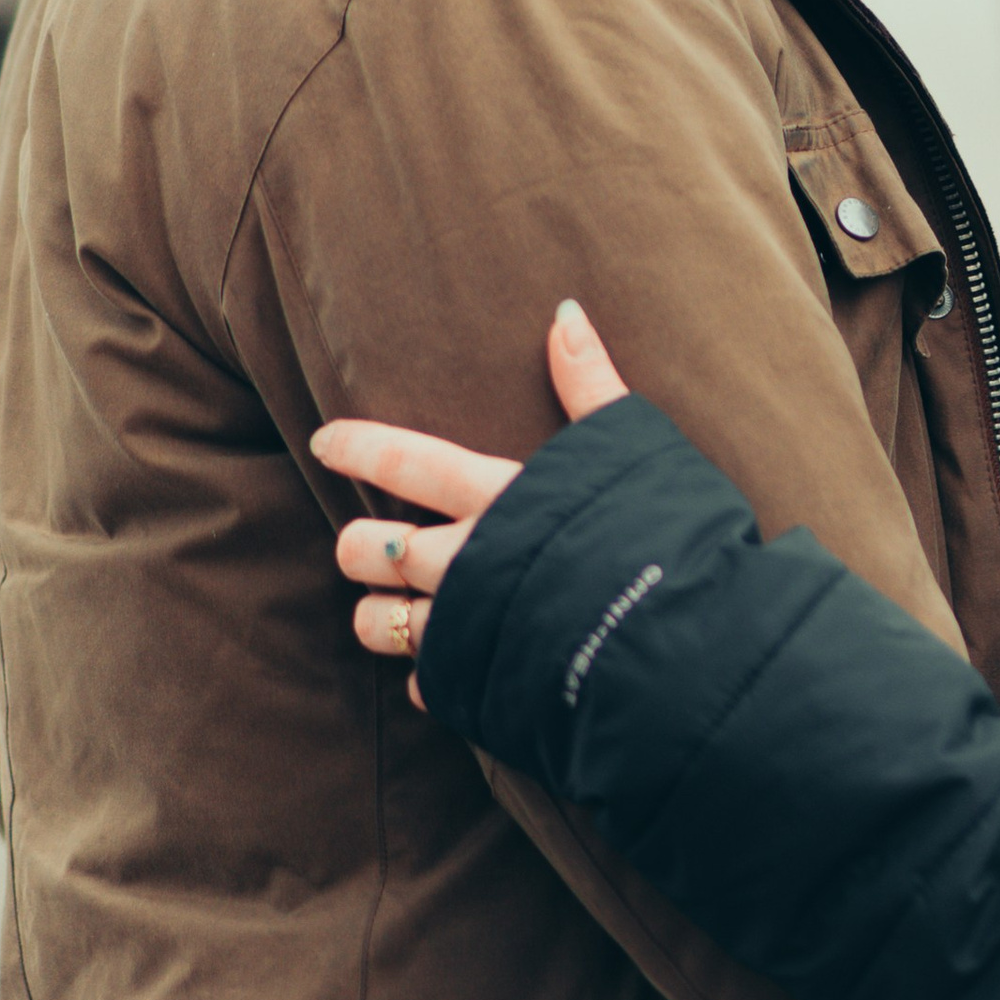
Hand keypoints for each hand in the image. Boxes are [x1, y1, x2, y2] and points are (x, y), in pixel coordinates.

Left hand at [312, 300, 626, 696]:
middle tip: (362, 546)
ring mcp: (466, 629)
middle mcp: (465, 563)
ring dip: (376, 617)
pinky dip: (430, 676)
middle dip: (356, 547)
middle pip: (368, 550)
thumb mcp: (633, 446)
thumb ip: (591, 384)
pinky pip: (426, 683)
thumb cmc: (662, 536)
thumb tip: (566, 313)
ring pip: (377, 624)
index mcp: (496, 498)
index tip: (323, 442)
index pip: (406, 461)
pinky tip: (447, 668)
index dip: (358, 447)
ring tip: (390, 611)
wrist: (676, 646)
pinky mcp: (477, 686)